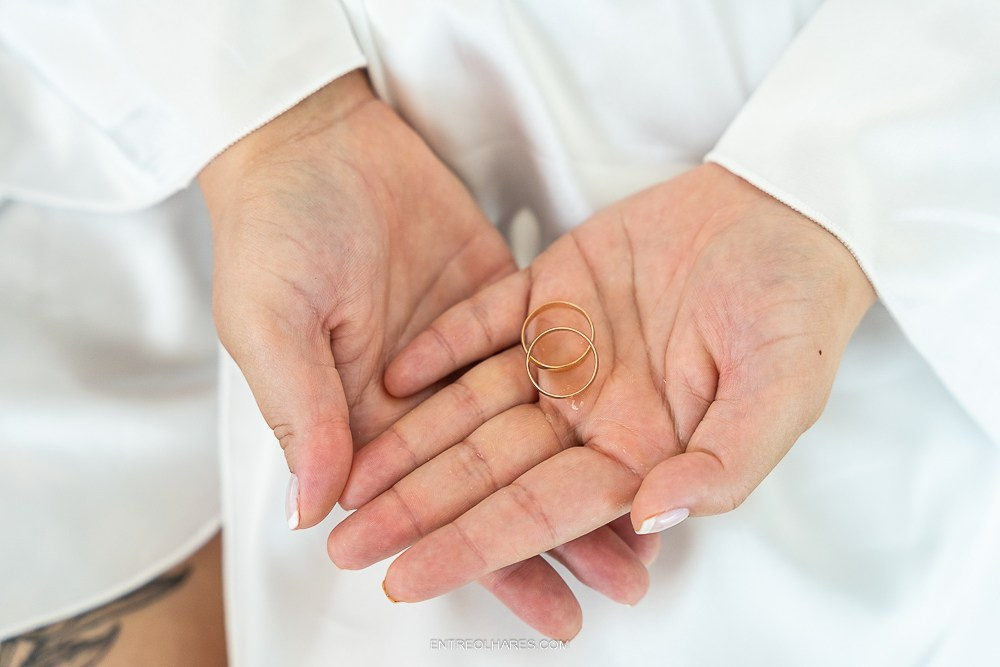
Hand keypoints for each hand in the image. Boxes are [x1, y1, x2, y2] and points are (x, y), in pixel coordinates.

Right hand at [200, 70, 656, 637]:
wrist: (314, 140)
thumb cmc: (272, 228)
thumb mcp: (271, 321)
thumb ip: (298, 411)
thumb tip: (312, 509)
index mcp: (359, 421)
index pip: (432, 510)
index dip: (487, 559)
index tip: (545, 607)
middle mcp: (421, 403)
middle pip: (500, 482)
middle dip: (560, 537)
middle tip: (622, 580)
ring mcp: (467, 356)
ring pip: (535, 432)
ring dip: (585, 477)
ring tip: (644, 525)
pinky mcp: (502, 304)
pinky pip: (548, 361)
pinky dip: (589, 398)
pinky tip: (631, 428)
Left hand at [330, 163, 874, 616]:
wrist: (785, 210)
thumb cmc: (799, 302)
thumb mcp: (785, 391)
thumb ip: (725, 463)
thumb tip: (651, 517)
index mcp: (641, 449)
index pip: (542, 511)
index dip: (474, 546)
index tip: (407, 578)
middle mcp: (593, 410)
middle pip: (489, 469)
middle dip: (418, 510)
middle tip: (350, 544)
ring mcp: (567, 353)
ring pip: (472, 405)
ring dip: (410, 439)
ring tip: (350, 478)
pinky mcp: (551, 293)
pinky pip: (483, 323)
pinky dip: (441, 346)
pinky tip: (394, 375)